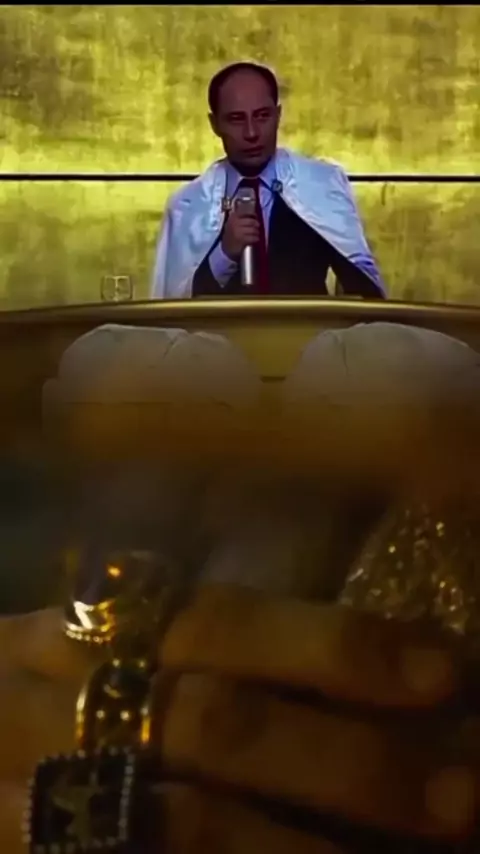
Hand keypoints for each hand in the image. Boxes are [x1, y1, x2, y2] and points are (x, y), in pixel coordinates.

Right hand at [0, 593, 475, 852]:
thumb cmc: (39, 700)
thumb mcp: (93, 655)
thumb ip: (188, 654)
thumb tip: (350, 666)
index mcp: (91, 632)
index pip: (223, 624)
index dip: (333, 646)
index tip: (442, 668)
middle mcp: (65, 705)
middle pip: (217, 724)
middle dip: (345, 760)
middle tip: (461, 791)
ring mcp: (39, 802)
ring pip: (188, 827)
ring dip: (308, 852)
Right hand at [221, 206, 259, 260]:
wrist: (226, 248)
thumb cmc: (231, 235)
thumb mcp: (232, 224)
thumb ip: (240, 218)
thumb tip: (253, 215)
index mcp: (233, 217)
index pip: (245, 212)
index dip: (252, 214)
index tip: (255, 217)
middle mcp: (235, 223)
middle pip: (251, 221)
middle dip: (256, 224)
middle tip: (257, 227)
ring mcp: (238, 232)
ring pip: (253, 229)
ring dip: (257, 232)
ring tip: (257, 234)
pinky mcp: (241, 240)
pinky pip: (253, 237)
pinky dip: (256, 238)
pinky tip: (256, 239)